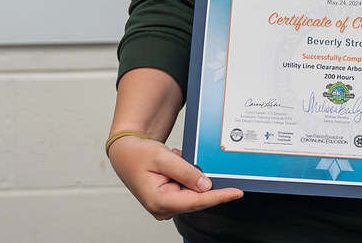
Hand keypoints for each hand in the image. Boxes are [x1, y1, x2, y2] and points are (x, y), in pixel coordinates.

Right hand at [108, 136, 242, 219]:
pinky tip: (171, 162)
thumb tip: (206, 185)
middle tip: (186, 159)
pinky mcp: (169, 198)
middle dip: (199, 178)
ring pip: (192, 191)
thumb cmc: (138, 154)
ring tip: (171, 159)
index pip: (196, 201)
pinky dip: (184, 173)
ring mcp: (166, 205)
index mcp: (159, 201)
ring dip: (187, 172)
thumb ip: (185, 171)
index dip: (219, 196)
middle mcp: (163, 208)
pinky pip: (187, 187)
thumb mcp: (163, 158)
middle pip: (196, 197)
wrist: (125, 153)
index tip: (236, 192)